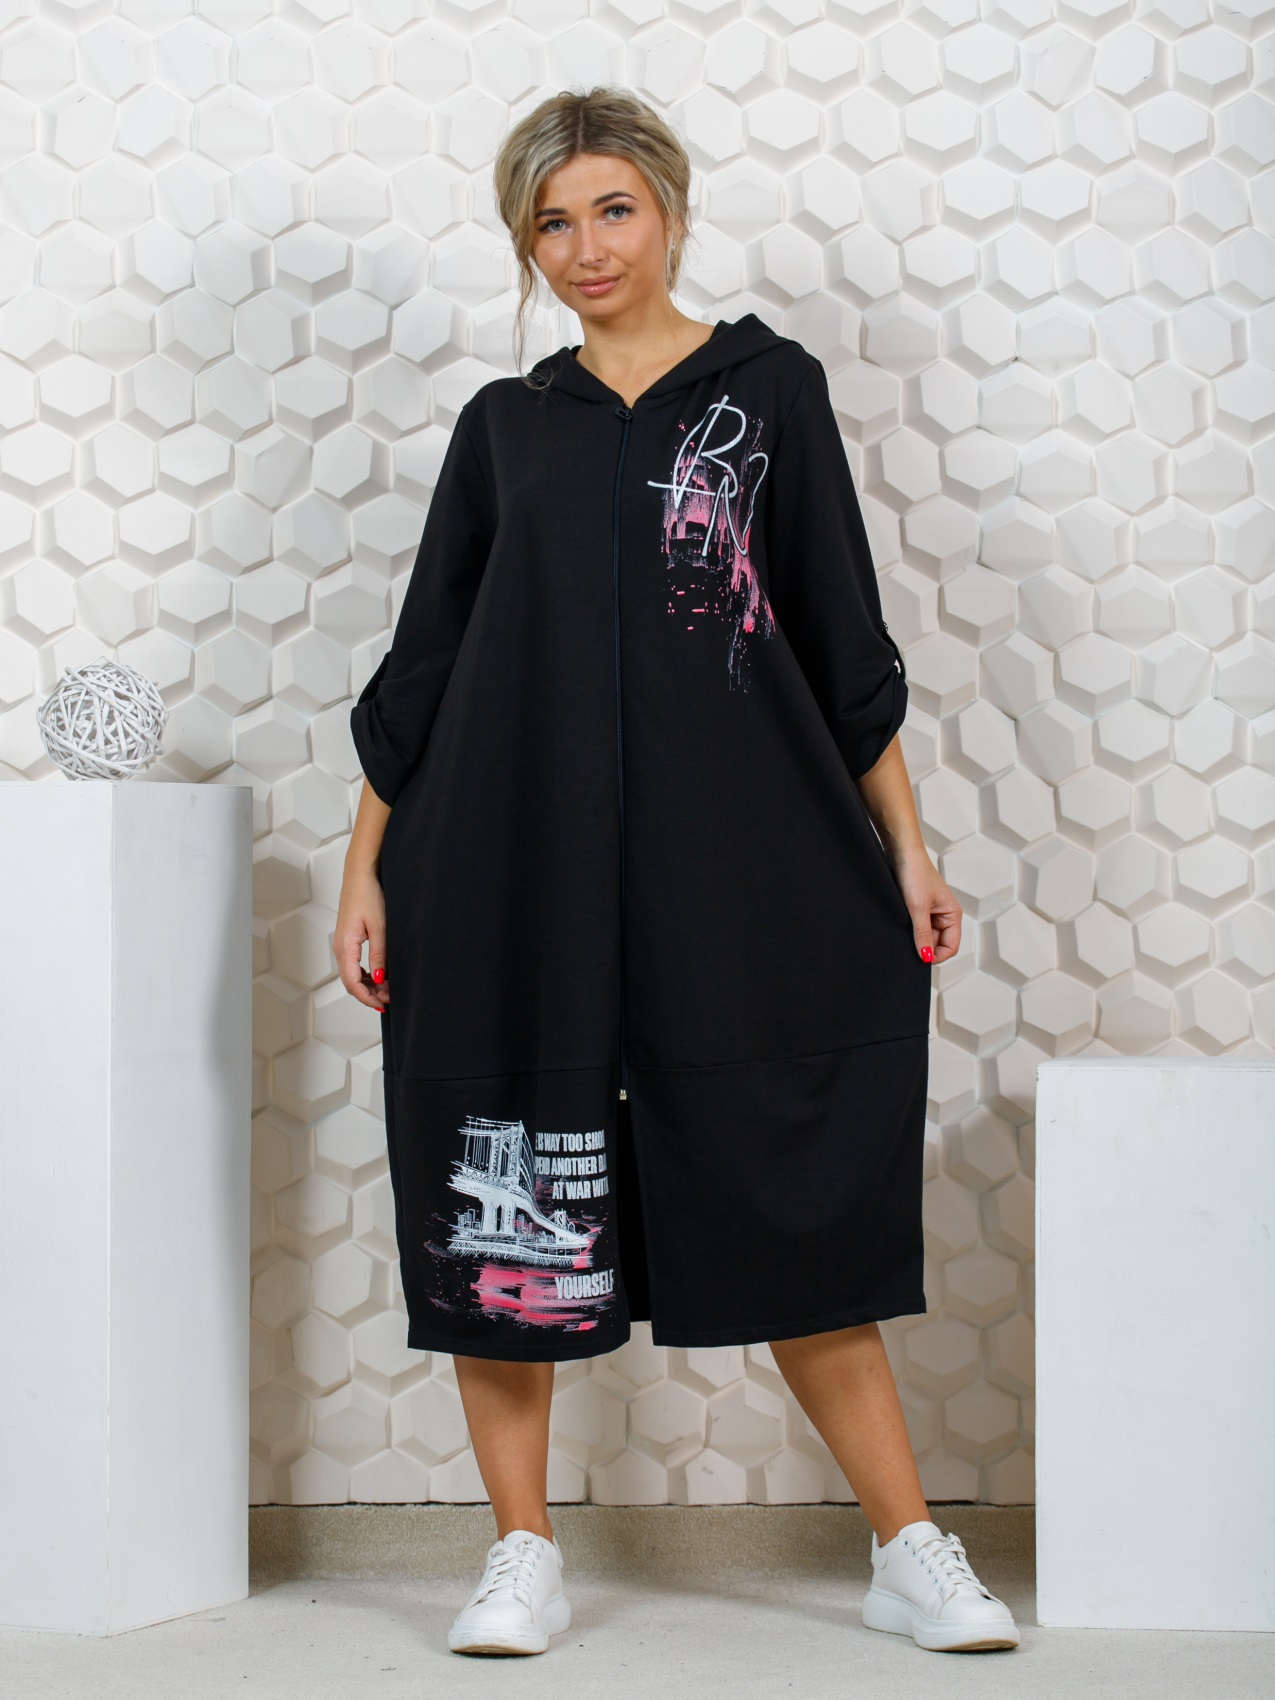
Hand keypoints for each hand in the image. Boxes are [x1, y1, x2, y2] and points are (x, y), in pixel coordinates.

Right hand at [336, 867, 389, 1012]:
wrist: (360, 875)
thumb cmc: (367, 895)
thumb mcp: (380, 927)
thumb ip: (379, 955)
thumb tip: (380, 978)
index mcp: (345, 946)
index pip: (352, 983)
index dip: (367, 998)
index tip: (382, 1004)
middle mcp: (339, 947)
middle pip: (350, 982)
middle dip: (369, 994)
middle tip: (389, 999)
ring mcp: (342, 944)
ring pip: (352, 974)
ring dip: (368, 984)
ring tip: (387, 988)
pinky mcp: (348, 939)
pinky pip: (353, 964)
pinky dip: (365, 974)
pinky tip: (379, 974)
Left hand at [891, 847, 961, 964]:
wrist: (902, 854)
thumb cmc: (915, 873)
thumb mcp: (918, 908)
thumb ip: (923, 934)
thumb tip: (926, 957)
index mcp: (953, 914)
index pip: (951, 947)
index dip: (937, 956)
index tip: (920, 958)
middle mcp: (945, 915)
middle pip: (938, 943)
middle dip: (925, 946)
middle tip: (908, 943)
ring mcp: (932, 912)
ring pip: (926, 936)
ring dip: (916, 937)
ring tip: (905, 927)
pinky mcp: (920, 908)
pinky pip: (918, 926)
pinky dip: (911, 929)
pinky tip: (902, 923)